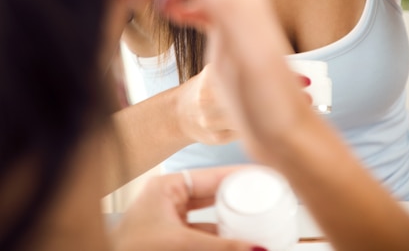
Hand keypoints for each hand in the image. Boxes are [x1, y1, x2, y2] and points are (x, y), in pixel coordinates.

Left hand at [111, 166, 253, 250]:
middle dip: (240, 207)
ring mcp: (169, 226)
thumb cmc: (128, 250)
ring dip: (233, 231)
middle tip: (268, 209)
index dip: (240, 178)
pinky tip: (239, 246)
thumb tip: (258, 250)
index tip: (266, 180)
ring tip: (259, 231)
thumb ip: (220, 247)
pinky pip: (203, 241)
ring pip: (211, 224)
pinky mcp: (170, 244)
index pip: (212, 176)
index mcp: (166, 188)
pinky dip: (221, 244)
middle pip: (214, 200)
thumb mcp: (179, 245)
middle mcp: (168, 204)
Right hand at [145, 0, 309, 166]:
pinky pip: (201, 10)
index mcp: (242, 1)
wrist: (285, 134)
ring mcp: (235, 21)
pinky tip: (170, 14)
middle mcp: (240, 3)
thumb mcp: (247, 52)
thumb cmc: (270, 100)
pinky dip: (182, 6)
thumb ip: (223, 6)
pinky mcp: (230, 38)